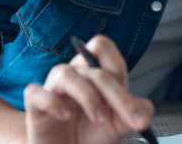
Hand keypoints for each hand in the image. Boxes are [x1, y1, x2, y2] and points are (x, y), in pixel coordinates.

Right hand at [23, 35, 154, 143]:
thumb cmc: (90, 136)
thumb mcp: (119, 125)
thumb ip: (135, 113)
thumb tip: (145, 112)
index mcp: (92, 73)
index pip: (101, 47)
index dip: (116, 67)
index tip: (127, 98)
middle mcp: (72, 75)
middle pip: (91, 67)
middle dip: (116, 94)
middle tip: (129, 120)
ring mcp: (52, 90)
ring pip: (64, 73)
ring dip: (87, 96)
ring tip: (99, 119)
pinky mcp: (35, 108)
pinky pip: (35, 93)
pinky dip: (52, 102)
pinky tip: (65, 116)